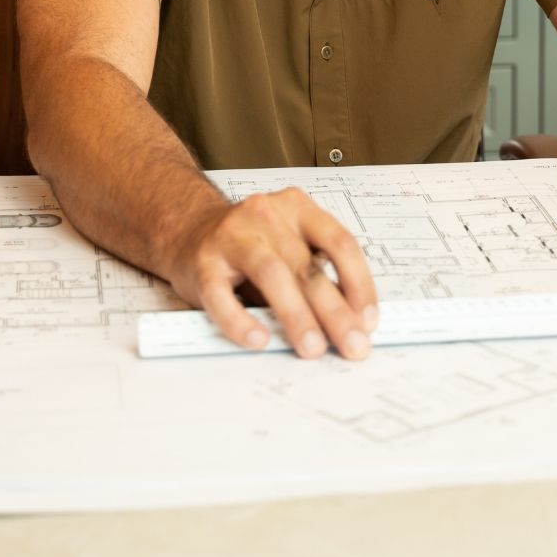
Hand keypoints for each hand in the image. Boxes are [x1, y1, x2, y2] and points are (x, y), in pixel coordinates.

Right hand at [164, 187, 378, 358]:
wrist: (187, 229)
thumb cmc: (248, 245)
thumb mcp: (287, 245)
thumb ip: (313, 274)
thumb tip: (350, 322)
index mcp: (298, 208)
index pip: (340, 243)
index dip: (360, 283)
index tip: (368, 319)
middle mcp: (267, 216)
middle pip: (308, 266)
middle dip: (335, 311)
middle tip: (352, 345)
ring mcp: (233, 236)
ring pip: (272, 275)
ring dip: (297, 315)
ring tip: (312, 347)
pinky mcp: (203, 263)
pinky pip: (222, 295)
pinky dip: (241, 321)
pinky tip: (258, 340)